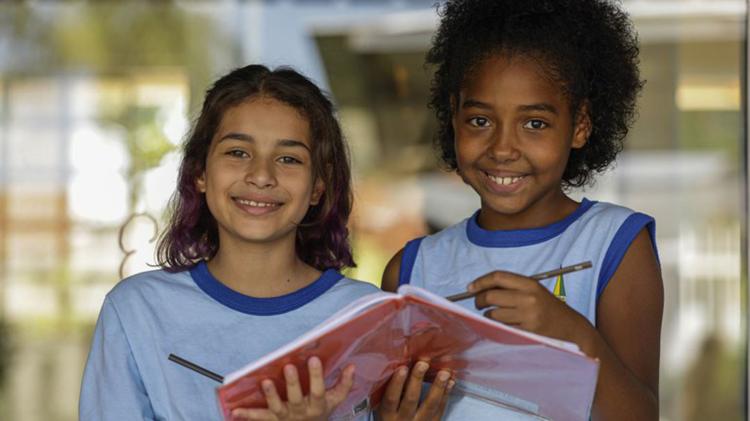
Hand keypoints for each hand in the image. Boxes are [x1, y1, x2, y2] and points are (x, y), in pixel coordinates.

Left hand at [232, 356, 353, 420]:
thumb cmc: (320, 414)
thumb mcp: (335, 402)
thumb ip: (344, 384)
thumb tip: (352, 366)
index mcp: (317, 405)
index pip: (319, 389)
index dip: (316, 375)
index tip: (314, 358)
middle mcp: (301, 412)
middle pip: (297, 397)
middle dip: (293, 382)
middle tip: (288, 366)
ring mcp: (285, 417)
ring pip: (277, 407)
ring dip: (271, 395)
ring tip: (265, 382)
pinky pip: (259, 418)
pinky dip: (247, 415)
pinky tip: (235, 410)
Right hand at [377, 361, 453, 420]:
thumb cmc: (392, 418)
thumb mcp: (386, 410)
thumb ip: (391, 394)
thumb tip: (399, 367)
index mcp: (388, 414)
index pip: (391, 398)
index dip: (397, 383)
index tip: (403, 368)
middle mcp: (403, 419)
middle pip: (411, 399)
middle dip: (417, 380)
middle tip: (423, 364)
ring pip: (429, 406)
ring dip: (438, 387)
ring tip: (444, 372)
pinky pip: (440, 411)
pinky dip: (445, 396)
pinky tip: (450, 383)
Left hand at [470, 271, 589, 340]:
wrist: (571, 329)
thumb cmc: (548, 309)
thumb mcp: (534, 291)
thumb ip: (511, 288)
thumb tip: (480, 289)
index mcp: (530, 284)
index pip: (498, 277)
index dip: (480, 281)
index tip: (470, 288)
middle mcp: (528, 298)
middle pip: (491, 296)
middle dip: (479, 300)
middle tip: (478, 304)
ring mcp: (527, 316)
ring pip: (493, 314)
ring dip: (489, 316)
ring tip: (497, 316)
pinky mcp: (526, 332)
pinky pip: (501, 328)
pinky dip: (498, 327)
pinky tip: (506, 326)